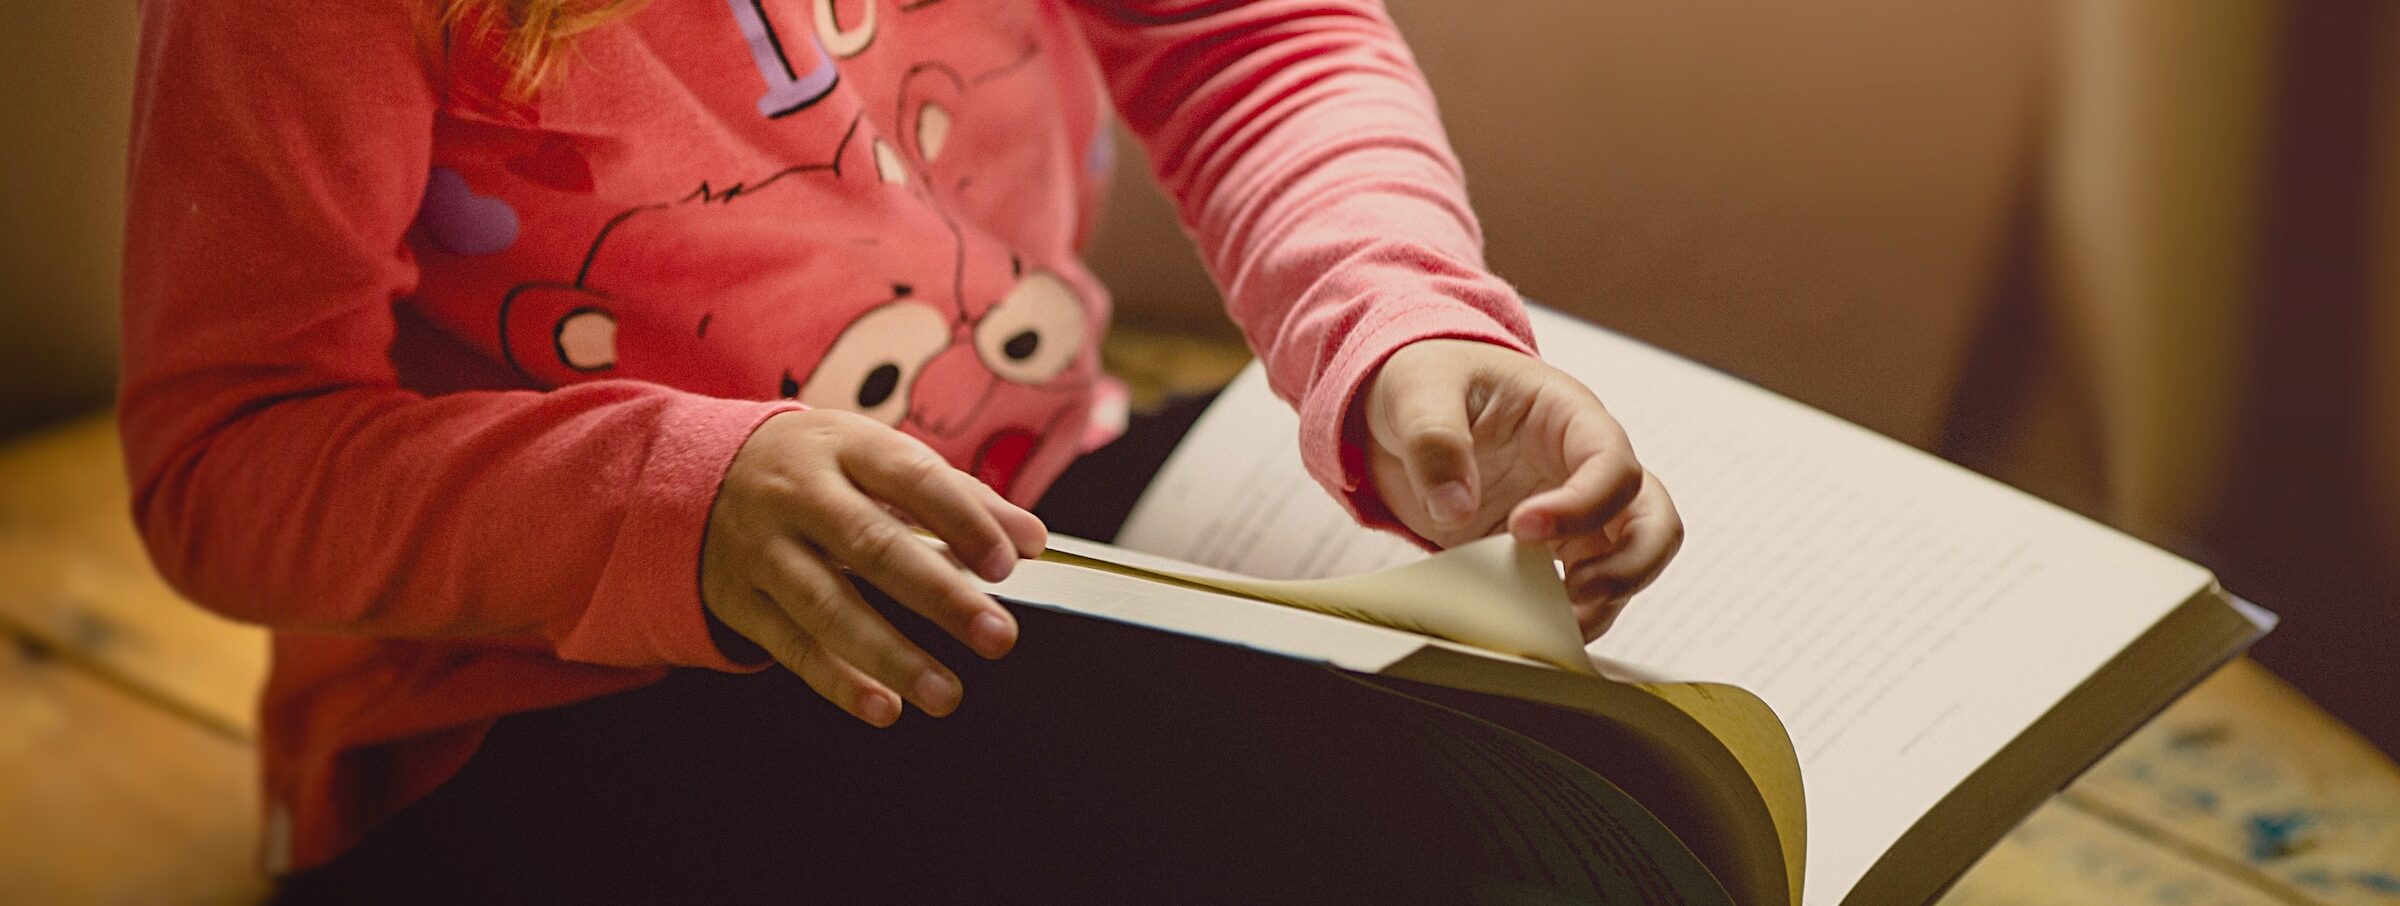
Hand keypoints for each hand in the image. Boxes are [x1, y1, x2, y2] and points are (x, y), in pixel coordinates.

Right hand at [701, 409, 1046, 726]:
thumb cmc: (819, 470)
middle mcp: (798, 495)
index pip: (911, 478)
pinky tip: (883, 705)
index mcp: (845, 447)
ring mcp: (762, 549)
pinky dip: (837, 681)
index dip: (962, 520)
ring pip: (827, 605)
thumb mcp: (878, 458)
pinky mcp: (739, 599)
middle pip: (871, 546)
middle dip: (939, 595)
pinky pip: (791, 645)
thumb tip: (1030, 539)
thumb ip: (959, 497)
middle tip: (997, 636)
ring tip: (945, 692)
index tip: (1007, 563)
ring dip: (890, 655)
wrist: (699, 477)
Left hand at [1362, 339, 1681, 639]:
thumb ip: (1434, 442)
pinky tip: (1535, 627)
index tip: (1521, 528)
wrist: (1410, 408)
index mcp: (1569, 416)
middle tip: (1573, 592)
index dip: (1581, 504)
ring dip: (1605, 601)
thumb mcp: (1417, 392)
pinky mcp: (1549, 551)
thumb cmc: (1429, 379)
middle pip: (1654, 521)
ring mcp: (1575, 514)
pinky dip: (1571, 616)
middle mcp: (1586, 468)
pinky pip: (1585, 590)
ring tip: (1552, 622)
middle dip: (1630, 566)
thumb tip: (1454, 507)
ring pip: (1631, 564)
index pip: (1612, 464)